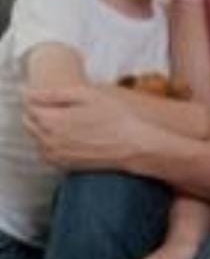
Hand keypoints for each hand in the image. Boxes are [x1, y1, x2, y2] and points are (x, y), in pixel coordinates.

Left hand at [22, 85, 147, 167]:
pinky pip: (46, 152)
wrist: (134, 146)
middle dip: (38, 112)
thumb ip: (53, 94)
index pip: (28, 106)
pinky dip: (50, 143)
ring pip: (37, 138)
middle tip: (59, 104)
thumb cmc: (115, 117)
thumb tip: (26, 93)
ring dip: (43, 128)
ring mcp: (55, 155)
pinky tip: (68, 136)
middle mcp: (48, 140)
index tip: (50, 93)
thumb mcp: (87, 95)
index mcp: (50, 120)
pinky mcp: (64, 165)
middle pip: (29, 123)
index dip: (37, 97)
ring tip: (66, 119)